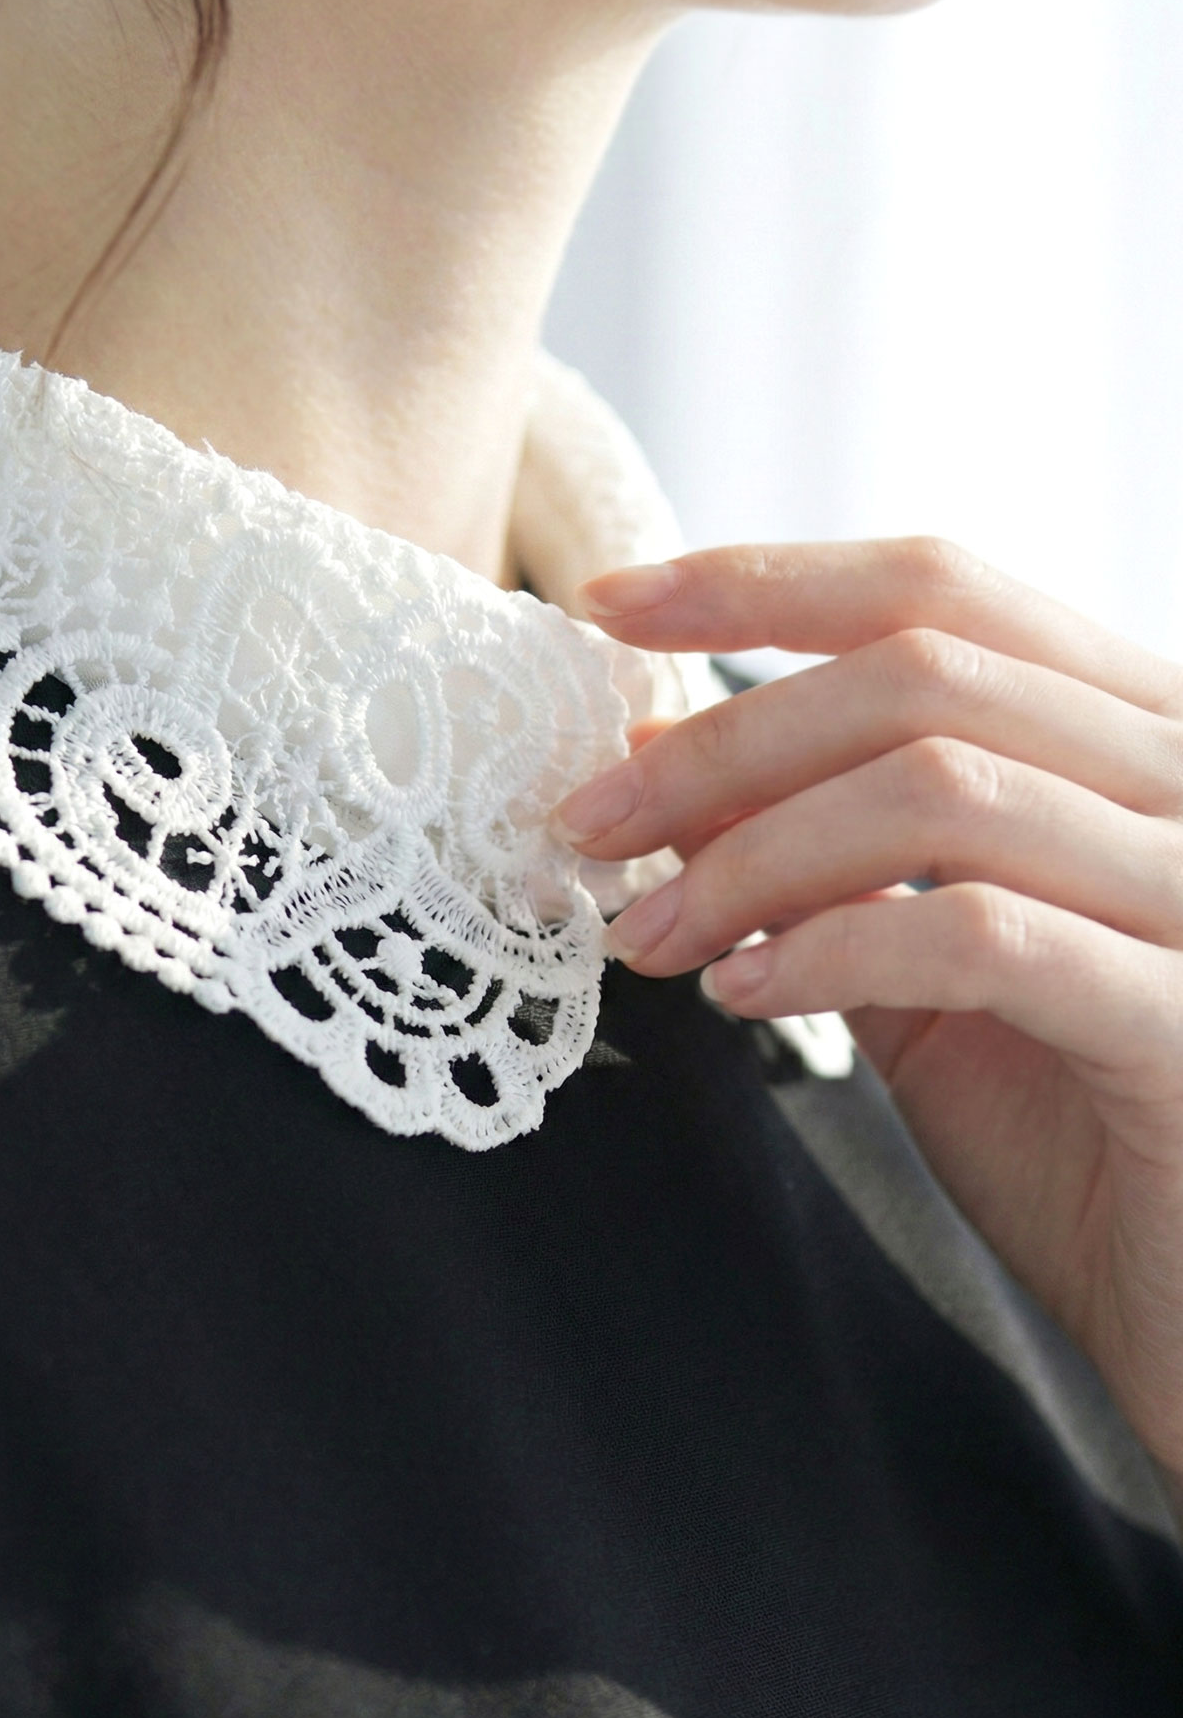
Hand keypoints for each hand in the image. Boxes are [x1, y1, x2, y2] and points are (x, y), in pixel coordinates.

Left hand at [552, 537, 1182, 1501]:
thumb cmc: (1084, 1136)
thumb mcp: (932, 973)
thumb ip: (827, 862)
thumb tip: (660, 765)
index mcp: (1131, 736)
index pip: (942, 588)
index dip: (762, 581)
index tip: (608, 608)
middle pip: (920, 670)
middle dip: (721, 741)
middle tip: (588, 821)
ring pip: (944, 787)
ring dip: (752, 855)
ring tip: (654, 934)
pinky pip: (984, 934)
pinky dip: (833, 948)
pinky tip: (746, 992)